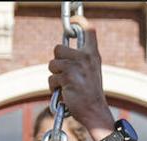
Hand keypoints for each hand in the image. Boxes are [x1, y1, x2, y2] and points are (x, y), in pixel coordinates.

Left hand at [47, 16, 115, 135]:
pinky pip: (51, 79)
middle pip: (58, 48)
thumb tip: (60, 50)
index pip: (88, 29)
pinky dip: (55, 88)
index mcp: (93, 54)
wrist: (95, 112)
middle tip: (65, 74)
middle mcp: (85, 57)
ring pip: (52, 65)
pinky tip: (65, 93)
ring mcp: (76, 67)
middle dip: (57, 62)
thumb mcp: (91, 71)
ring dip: (55, 77)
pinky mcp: (67, 78)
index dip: (78, 22)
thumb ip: (80, 59)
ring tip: (66, 86)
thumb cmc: (90, 94)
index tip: (72, 23)